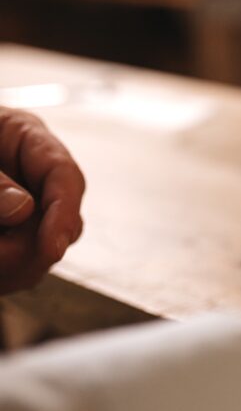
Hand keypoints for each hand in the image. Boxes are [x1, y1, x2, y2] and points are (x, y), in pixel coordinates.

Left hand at [0, 108, 85, 293]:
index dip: (63, 213)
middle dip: (33, 248)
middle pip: (60, 221)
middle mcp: (30, 174)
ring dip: (12, 266)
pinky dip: (4, 273)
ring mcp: (20, 208)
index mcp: (25, 137)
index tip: (52, 248)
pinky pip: (19, 266)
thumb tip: (24, 209)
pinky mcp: (8, 236)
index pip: (66, 176)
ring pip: (41, 252)